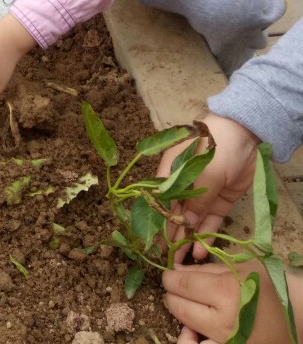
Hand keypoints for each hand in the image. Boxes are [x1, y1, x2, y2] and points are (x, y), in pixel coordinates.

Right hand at [156, 113, 258, 260]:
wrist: (246, 136)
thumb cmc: (215, 146)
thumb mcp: (202, 172)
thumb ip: (194, 201)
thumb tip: (186, 226)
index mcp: (170, 172)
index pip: (159, 201)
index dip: (156, 221)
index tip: (152, 242)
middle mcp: (183, 185)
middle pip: (175, 214)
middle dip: (171, 236)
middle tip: (168, 260)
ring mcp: (203, 194)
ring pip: (193, 222)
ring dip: (188, 241)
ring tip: (184, 263)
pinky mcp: (220, 201)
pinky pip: (210, 222)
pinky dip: (206, 236)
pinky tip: (201, 252)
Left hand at [163, 260, 302, 343]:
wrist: (298, 314)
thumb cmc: (269, 283)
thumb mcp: (238, 267)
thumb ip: (205, 270)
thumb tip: (176, 270)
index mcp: (225, 292)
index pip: (181, 284)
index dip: (169, 278)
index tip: (169, 275)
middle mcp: (223, 321)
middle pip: (179, 308)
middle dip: (172, 295)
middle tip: (177, 288)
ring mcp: (228, 342)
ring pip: (186, 331)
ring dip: (182, 318)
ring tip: (189, 309)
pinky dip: (194, 340)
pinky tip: (198, 332)